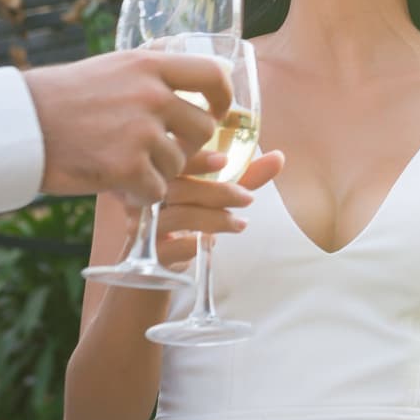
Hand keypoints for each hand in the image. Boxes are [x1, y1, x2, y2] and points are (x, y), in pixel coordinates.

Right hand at [23, 49, 232, 201]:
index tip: (219, 111)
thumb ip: (149, 73)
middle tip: (158, 151)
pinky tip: (116, 183)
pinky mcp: (125, 166)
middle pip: (202, 128)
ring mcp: (140, 131)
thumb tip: (185, 73)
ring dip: (157, 170)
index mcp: (149, 65)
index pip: (213, 75)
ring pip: (178, 163)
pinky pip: (156, 189)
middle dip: (186, 145)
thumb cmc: (59, 98)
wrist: (16, 126)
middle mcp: (151, 94)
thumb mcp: (111, 67)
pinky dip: (139, 193)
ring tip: (123, 164)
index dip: (223, 98)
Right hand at [147, 149, 286, 269]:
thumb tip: (278, 158)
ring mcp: (141, 225)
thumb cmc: (187, 217)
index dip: (197, 158)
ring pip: (180, 216)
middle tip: (248, 198)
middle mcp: (143, 196)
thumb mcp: (215, 195)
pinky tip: (211, 243)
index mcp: (156, 174)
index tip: (224, 160)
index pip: (172, 160)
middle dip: (218, 191)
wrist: (157, 262)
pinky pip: (173, 246)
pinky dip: (197, 243)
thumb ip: (243, 177)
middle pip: (179, 187)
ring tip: (241, 224)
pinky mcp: (147, 254)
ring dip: (216, 219)